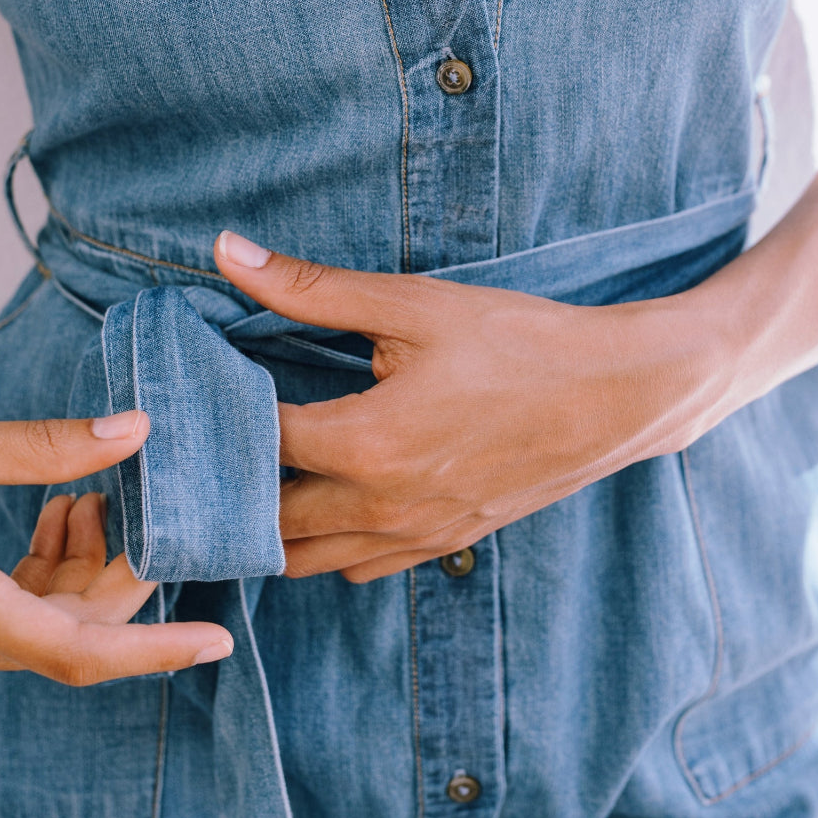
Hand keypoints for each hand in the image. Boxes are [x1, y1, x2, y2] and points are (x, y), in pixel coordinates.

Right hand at [0, 408, 232, 682]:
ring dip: (80, 567)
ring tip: (88, 493)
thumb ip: (43, 448)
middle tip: (142, 508)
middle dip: (120, 578)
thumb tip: (135, 433)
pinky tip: (56, 509)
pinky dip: (44, 570)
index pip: (74, 650)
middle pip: (67, 634)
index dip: (154, 649)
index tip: (216, 640)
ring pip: (40, 624)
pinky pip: (8, 613)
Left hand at [214, 231, 724, 581]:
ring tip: (263, 469)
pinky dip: (328, 542)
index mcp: (364, 444)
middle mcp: (380, 506)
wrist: (619, 394)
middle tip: (216, 436)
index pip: (250, 444)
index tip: (199, 387)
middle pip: (264, 518)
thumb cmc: (520, 341)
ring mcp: (413, 535)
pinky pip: (358, 566)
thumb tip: (226, 252)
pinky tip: (330, 492)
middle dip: (232, 481)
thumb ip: (312, 288)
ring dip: (273, 522)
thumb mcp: (414, 305)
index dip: (214, 415)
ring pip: (305, 559)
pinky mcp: (442, 543)